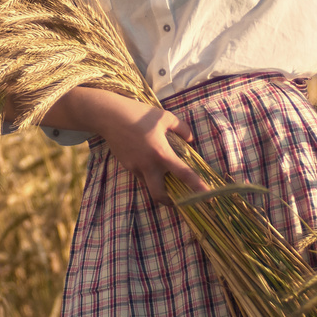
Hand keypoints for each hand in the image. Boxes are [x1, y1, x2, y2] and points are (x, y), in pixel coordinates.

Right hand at [38, 86, 206, 205]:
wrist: (109, 117)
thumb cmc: (139, 114)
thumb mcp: (164, 117)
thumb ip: (182, 129)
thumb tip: (191, 140)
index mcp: (161, 153)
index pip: (183, 173)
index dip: (196, 185)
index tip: (207, 196)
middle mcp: (148, 165)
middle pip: (159, 194)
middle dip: (169, 202)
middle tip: (178, 201)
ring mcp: (135, 167)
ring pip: (148, 186)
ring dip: (158, 189)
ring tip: (166, 182)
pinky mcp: (127, 166)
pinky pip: (140, 176)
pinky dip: (148, 176)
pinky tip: (150, 165)